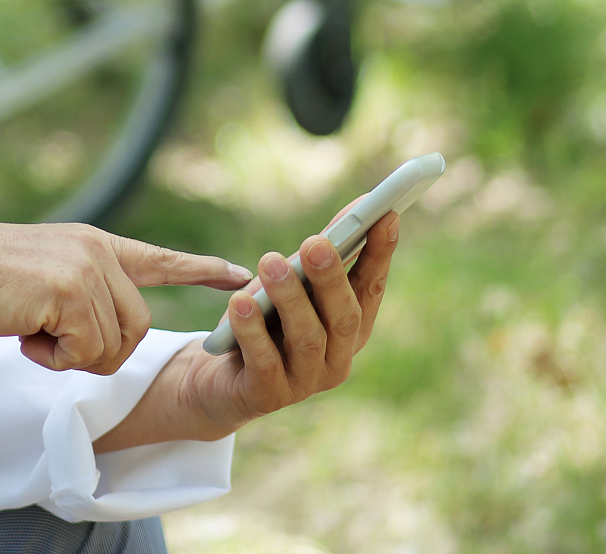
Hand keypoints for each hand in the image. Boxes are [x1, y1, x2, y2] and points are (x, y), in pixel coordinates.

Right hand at [0, 221, 249, 375]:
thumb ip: (79, 292)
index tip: (241, 274)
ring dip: (70, 356)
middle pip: (137, 328)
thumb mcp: (42, 280)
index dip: (202, 271)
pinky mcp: (71, 292)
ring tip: (30, 329)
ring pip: (113, 346)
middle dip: (98, 351)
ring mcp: (88, 269)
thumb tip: (100, 333)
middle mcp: (98, 252)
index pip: (159, 260)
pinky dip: (53, 359)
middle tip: (48, 338)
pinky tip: (24, 333)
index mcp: (94, 245)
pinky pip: (86, 352)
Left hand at [92, 211, 400, 451]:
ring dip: (289, 298)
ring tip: (271, 262)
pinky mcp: (267, 395)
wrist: (219, 381)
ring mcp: (304, 382)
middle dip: (331, 277)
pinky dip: (252, 331)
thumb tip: (356, 209)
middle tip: (315, 242)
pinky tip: (239, 303)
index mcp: (350, 329)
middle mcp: (337, 359)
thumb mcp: (291, 288)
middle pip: (343, 317)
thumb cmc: (264, 322)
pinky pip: (263, 361)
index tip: (386, 215)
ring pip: (307, 338)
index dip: (380, 254)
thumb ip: (317, 259)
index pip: (371, 288)